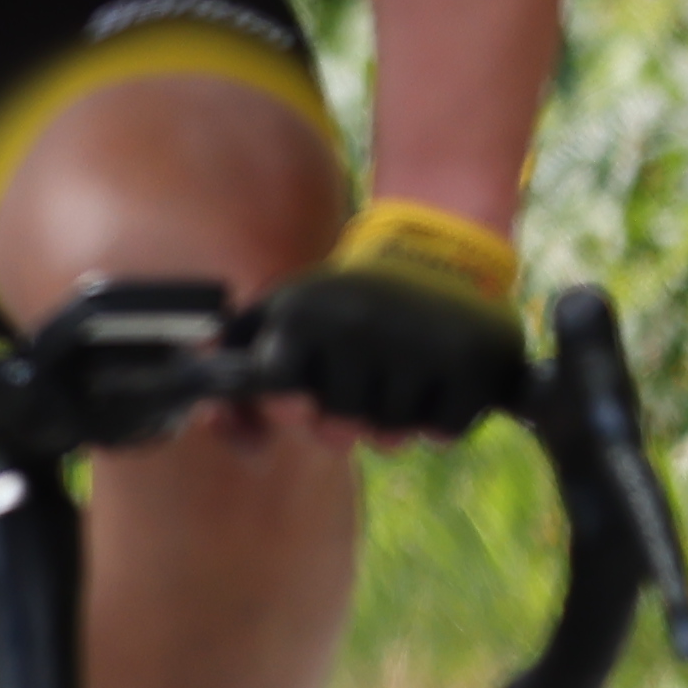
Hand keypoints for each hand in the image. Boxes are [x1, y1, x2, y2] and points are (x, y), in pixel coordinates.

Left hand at [257, 198, 530, 441]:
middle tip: (362, 375)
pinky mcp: (474, 363)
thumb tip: (212, 418)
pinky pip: (442, 433)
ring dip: (394, 417)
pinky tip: (436, 381)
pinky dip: (439, 421)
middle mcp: (358, 327)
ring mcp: (419, 345)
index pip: (277, 390)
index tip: (298, 403)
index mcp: (303, 314)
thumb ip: (235, 360)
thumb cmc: (344, 300)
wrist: (437, 253)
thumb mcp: (281, 310)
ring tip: (400, 370)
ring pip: (391, 434)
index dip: (287, 404)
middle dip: (348, 412)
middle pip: (338, 424)